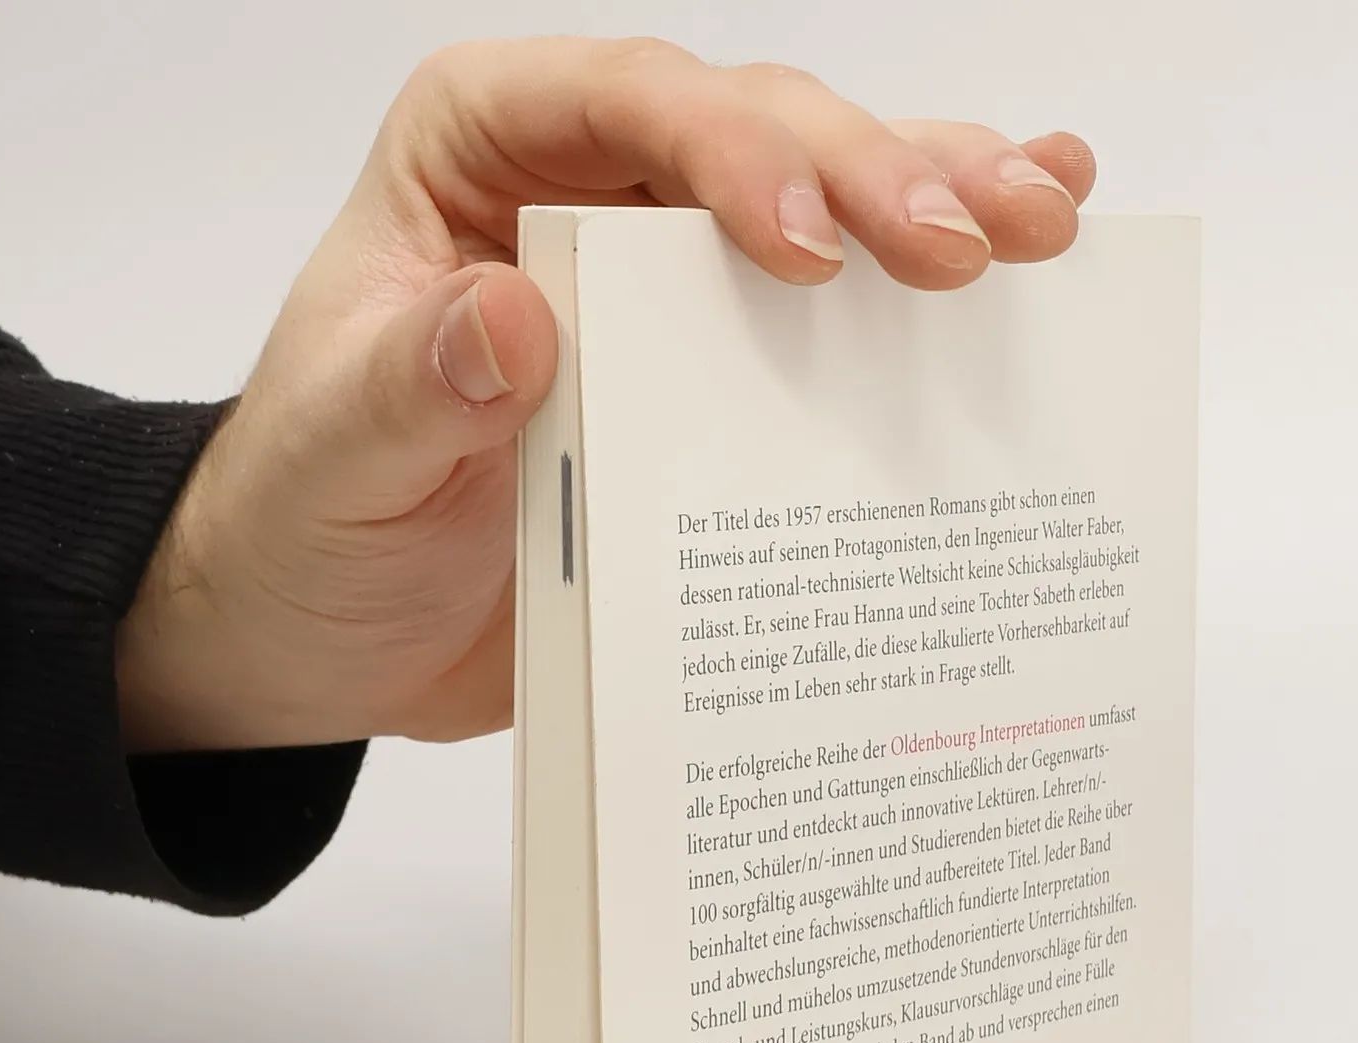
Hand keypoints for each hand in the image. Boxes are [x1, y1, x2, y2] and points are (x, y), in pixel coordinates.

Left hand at [116, 37, 1095, 752]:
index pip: (620, 102)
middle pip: (755, 134)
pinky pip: (835, 313)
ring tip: (1045, 221)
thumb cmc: (312, 520)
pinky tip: (1036, 246)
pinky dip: (925, 284)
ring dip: (940, 198)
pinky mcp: (724, 374)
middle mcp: (590, 187)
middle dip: (874, 175)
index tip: (805, 250)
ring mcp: (670, 279)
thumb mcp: (336, 459)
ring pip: (824, 196)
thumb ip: (410, 391)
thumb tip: (511, 320)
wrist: (337, 627)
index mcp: (480, 155)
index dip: (728, 153)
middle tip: (973, 245)